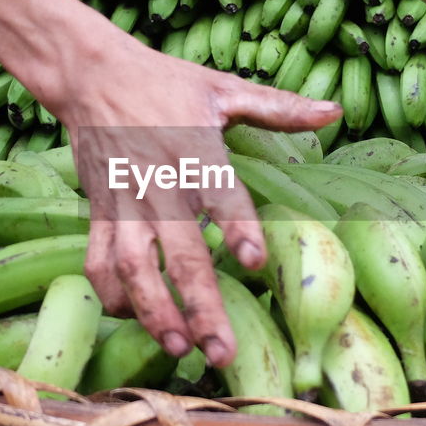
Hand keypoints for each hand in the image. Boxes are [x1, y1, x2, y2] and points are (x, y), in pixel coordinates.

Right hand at [48, 36, 340, 367]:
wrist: (92, 74)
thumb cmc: (164, 82)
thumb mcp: (222, 88)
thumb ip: (279, 108)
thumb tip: (334, 113)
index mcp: (196, 153)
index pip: (221, 195)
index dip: (238, 228)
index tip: (254, 260)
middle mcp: (160, 185)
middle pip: (179, 254)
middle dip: (199, 306)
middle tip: (220, 350)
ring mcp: (124, 204)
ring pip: (133, 269)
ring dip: (153, 312)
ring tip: (179, 348)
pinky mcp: (99, 213)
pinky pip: (98, 263)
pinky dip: (113, 295)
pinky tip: (135, 319)